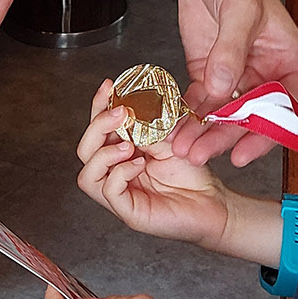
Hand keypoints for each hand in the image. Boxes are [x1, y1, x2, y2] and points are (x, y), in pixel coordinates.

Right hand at [75, 80, 231, 248]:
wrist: (212, 200)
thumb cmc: (192, 171)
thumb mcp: (169, 138)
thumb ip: (148, 126)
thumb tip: (132, 107)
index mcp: (121, 153)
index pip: (98, 130)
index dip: (98, 106)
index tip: (108, 86)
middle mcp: (115, 173)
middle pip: (85, 151)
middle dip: (97, 127)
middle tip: (119, 113)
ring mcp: (120, 195)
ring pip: (87, 175)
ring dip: (104, 154)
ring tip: (128, 144)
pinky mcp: (130, 212)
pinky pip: (110, 191)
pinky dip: (121, 173)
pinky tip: (140, 164)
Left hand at [176, 0, 297, 166]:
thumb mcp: (240, 8)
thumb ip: (232, 48)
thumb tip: (224, 86)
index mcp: (289, 63)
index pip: (281, 109)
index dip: (262, 134)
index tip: (241, 153)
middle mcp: (266, 76)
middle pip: (248, 118)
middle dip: (223, 137)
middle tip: (199, 152)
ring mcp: (237, 78)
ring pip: (221, 115)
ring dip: (202, 131)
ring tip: (181, 145)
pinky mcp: (210, 74)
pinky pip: (200, 102)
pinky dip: (187, 115)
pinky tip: (173, 127)